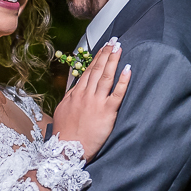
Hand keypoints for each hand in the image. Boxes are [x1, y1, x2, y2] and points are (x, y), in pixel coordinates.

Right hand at [52, 40, 131, 160]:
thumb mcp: (63, 111)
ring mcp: (96, 102)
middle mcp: (86, 95)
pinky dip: (123, 80)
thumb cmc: (64, 133)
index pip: (88, 71)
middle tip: (114, 41)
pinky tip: (128, 69)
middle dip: (106, 53)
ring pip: (106, 76)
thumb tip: (76, 88)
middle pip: (97, 69)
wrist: (66, 149)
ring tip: (119, 48)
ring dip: (113, 60)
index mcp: (76, 94)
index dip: (97, 58)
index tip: (103, 48)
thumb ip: (71, 97)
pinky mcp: (107, 112)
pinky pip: (117, 93)